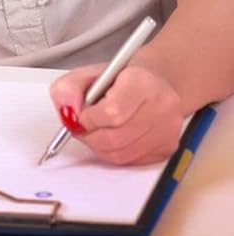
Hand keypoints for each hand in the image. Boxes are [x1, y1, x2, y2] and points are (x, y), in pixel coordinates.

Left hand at [49, 61, 183, 165]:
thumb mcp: (87, 74)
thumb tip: (68, 111)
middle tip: (82, 127)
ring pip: (123, 153)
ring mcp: (168, 129)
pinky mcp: (168, 147)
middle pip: (116, 137)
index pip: (113, 112)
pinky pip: (132, 161)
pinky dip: (114, 153)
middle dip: (90, 136)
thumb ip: (68, 89)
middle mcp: (161, 106)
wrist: (152, 82)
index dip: (90, 119)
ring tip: (94, 131)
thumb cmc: (119, 78)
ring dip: (99, 146)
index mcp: (141, 82)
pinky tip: (111, 138)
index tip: (81, 115)